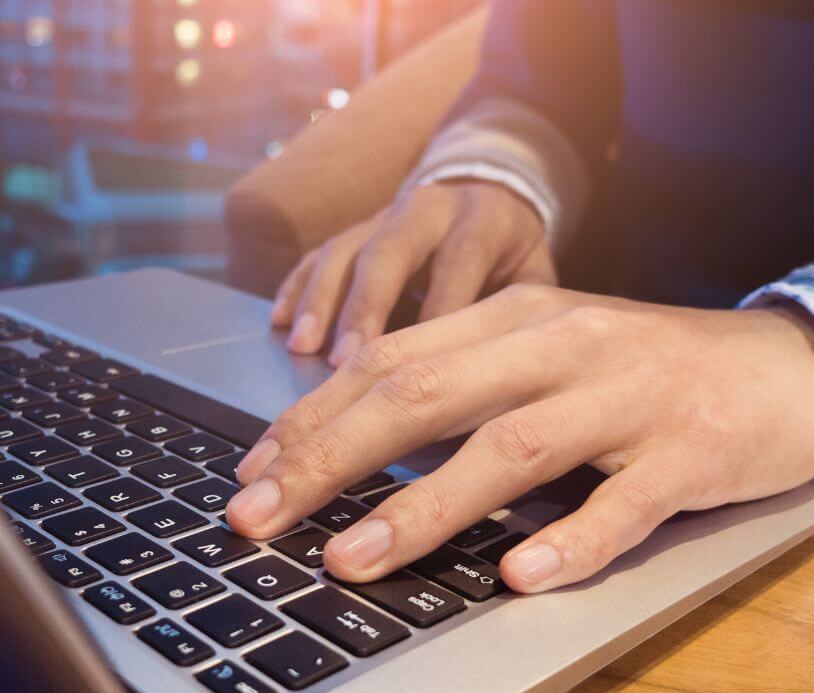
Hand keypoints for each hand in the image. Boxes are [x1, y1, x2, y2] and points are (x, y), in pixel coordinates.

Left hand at [227, 285, 813, 592]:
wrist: (779, 364)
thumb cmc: (637, 370)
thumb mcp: (542, 355)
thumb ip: (460, 386)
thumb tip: (350, 446)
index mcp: (513, 318)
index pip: (389, 361)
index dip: (311, 418)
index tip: (250, 473)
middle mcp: (559, 345)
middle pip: (425, 393)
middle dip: (328, 458)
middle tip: (258, 518)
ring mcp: (626, 397)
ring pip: (511, 447)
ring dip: (424, 508)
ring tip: (354, 559)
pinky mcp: (689, 452)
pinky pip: (624, 505)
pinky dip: (570, 542)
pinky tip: (519, 578)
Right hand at [270, 180, 553, 366]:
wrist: (492, 188)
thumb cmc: (514, 255)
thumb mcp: (536, 276)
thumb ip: (522, 316)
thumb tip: (509, 383)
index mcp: (481, 221)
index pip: (456, 266)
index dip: (436, 314)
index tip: (420, 371)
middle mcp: (428, 209)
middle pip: (389, 254)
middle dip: (363, 309)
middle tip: (344, 361)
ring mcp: (385, 215)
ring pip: (345, 251)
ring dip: (320, 302)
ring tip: (301, 346)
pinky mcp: (356, 227)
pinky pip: (319, 252)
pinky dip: (296, 287)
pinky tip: (277, 322)